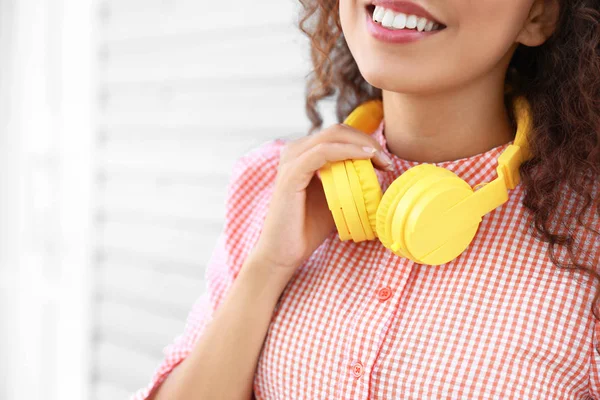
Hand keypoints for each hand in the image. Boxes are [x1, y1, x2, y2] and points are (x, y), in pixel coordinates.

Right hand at [249, 122, 392, 279]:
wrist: (283, 252)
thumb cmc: (308, 228)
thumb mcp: (336, 199)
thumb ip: (349, 181)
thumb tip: (379, 173)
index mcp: (303, 154)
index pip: (338, 135)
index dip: (365, 141)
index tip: (385, 161)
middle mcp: (295, 150)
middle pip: (337, 131)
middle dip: (367, 140)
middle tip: (387, 160)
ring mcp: (291, 159)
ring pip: (332, 136)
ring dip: (362, 144)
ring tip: (382, 160)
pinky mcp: (291, 172)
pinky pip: (323, 152)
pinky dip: (347, 151)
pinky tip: (365, 158)